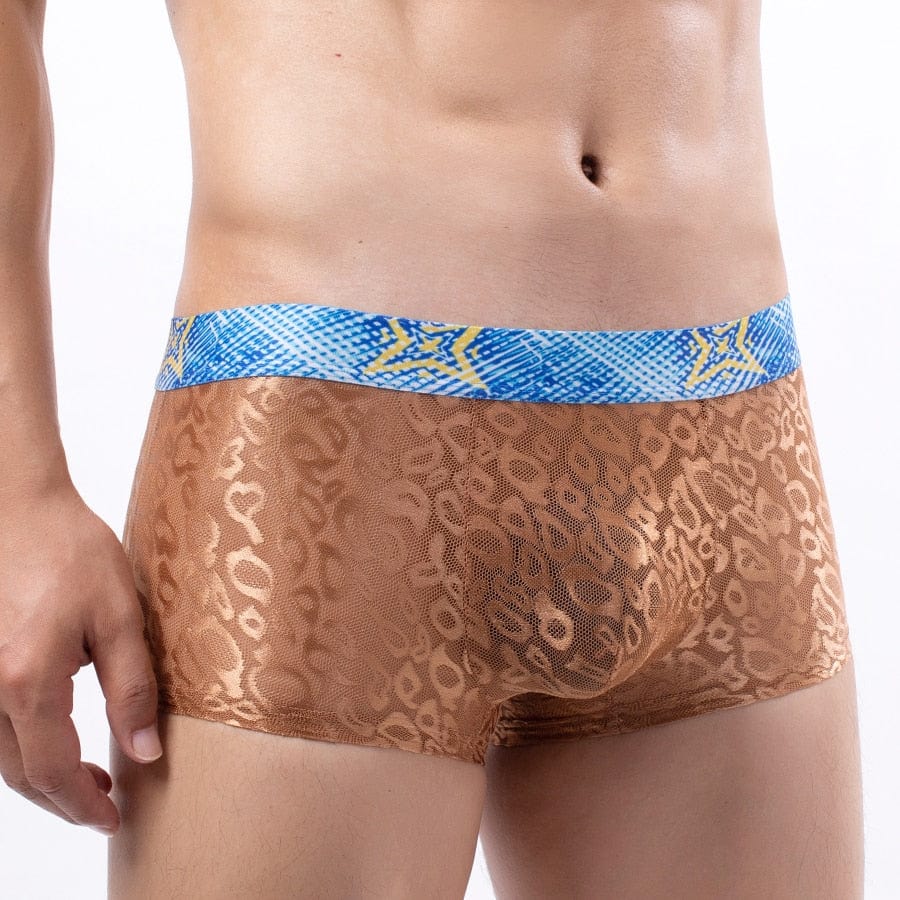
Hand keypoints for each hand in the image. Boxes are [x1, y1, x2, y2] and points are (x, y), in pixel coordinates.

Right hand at [0, 482, 161, 834]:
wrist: (20, 508)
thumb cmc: (71, 552)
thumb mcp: (119, 617)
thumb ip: (132, 689)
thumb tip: (144, 750)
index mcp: (27, 680)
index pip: (52, 769)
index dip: (82, 804)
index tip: (110, 819)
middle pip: (19, 773)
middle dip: (62, 798)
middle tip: (103, 804)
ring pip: (1, 755)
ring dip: (40, 776)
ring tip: (86, 775)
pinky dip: (21, 746)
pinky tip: (54, 738)